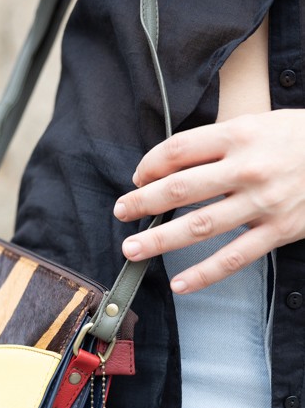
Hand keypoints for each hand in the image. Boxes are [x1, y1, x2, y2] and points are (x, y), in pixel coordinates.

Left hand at [113, 109, 304, 292]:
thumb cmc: (298, 138)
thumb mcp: (259, 123)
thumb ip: (218, 141)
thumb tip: (171, 163)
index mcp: (239, 135)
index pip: (179, 150)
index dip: (150, 165)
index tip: (137, 178)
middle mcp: (247, 168)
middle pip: (181, 187)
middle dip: (143, 202)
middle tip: (120, 212)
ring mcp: (262, 203)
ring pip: (200, 225)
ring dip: (160, 240)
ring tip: (133, 249)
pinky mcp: (278, 231)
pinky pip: (234, 258)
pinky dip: (204, 274)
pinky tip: (180, 284)